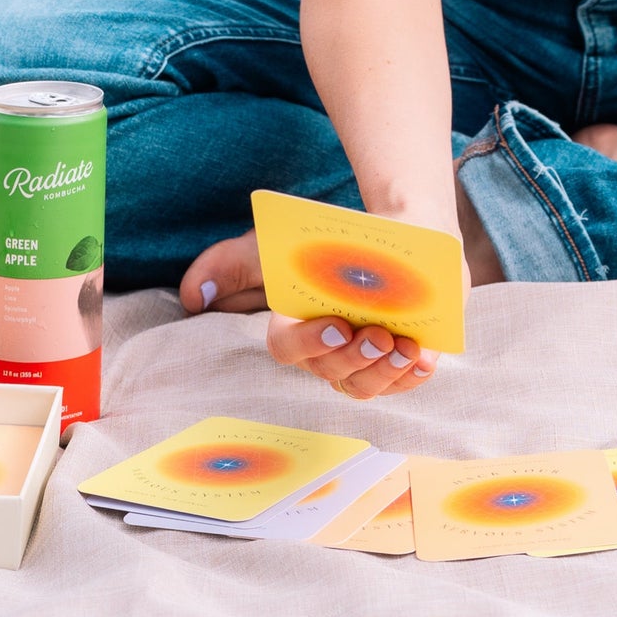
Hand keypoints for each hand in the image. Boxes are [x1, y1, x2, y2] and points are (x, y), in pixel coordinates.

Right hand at [177, 224, 458, 398]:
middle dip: (356, 359)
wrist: (395, 231)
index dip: (311, 344)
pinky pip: (404, 381)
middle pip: (334, 374)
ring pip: (367, 386)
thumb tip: (192, 294)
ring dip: (385, 372)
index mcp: (295, 331)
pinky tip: (424, 357)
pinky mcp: (401, 361)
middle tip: (377, 334)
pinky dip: (414, 374)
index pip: (289, 350)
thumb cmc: (328, 246)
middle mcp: (328, 356)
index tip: (336, 325)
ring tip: (403, 347)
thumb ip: (232, 264)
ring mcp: (365, 362)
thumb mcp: (277, 247)